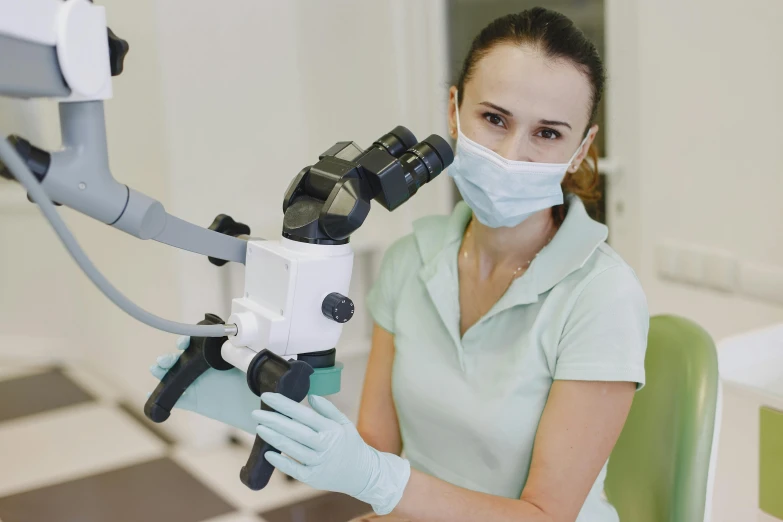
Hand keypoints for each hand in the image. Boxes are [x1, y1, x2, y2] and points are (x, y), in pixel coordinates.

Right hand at [149, 336, 259, 433]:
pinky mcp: (195, 401)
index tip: (184, 343)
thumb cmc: (254, 379)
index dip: (185, 341)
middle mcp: (203, 368)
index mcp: (213, 356)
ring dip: (162, 370)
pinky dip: (162, 395)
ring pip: (173, 375)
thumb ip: (237, 353)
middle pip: (179, 359)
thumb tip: (230, 342)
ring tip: (157, 368)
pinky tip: (150, 394)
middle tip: (165, 360)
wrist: (258, 404)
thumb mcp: (247, 362)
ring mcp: (197, 384)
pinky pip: (176, 398)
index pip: (194, 345)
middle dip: (169, 357)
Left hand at [253, 393, 410, 515]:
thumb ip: (328, 408)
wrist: (363, 474)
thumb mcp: (344, 423)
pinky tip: (268, 454)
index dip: (284, 405)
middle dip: (273, 420)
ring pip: (291, 448)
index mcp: (331, 429)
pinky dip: (280, 462)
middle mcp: (324, 445)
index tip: (268, 396)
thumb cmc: (350, 445)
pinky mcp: (313, 478)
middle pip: (294, 430)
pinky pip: (293, 469)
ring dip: (273, 437)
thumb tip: (312, 395)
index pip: (303, 413)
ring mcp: (318, 462)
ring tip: (259, 427)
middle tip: (256, 412)